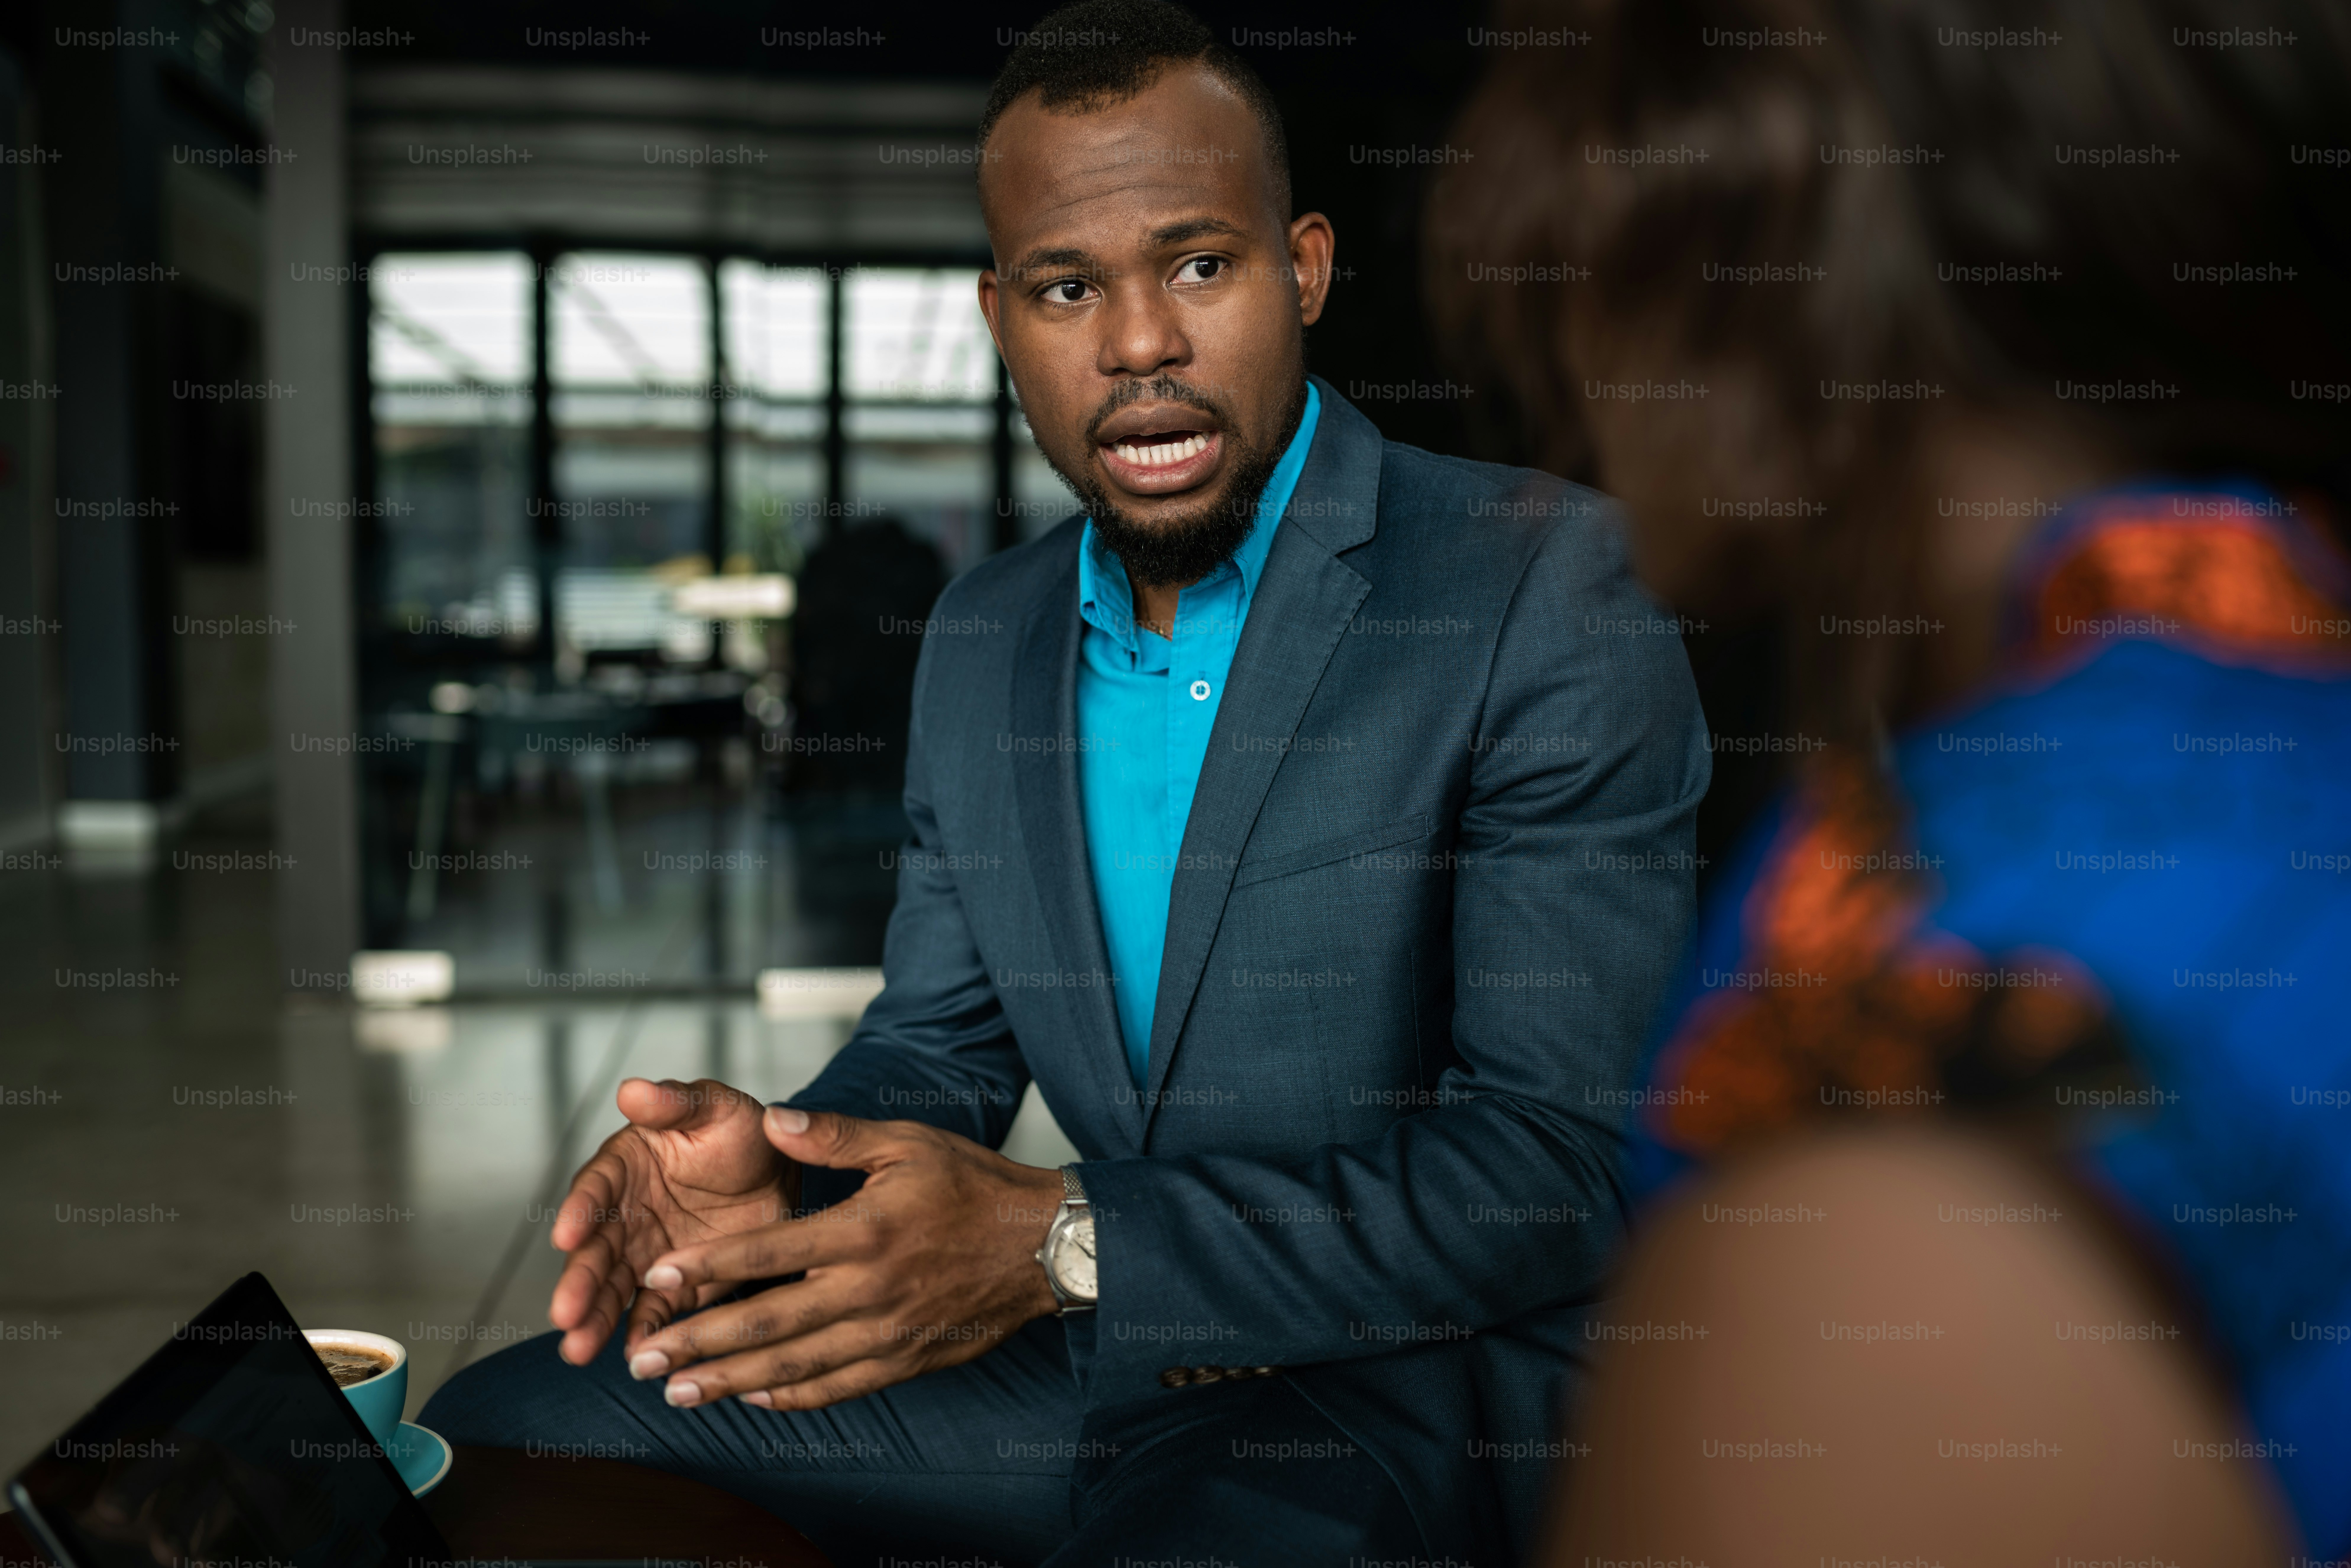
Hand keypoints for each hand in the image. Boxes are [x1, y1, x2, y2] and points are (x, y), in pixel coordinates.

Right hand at [546, 1077, 794, 1366]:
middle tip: (565, 1315)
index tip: (565, 1237)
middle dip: (578, 1282)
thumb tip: (632, 1089)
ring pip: (614, 1288)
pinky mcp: (678, 1284)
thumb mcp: (717, 1108)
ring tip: (578, 1350)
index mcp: (627, 1166)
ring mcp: (648, 1253)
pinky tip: (639, 1357)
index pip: (595, 1189)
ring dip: (595, 1318)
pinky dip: (646, 1334)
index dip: (579, 1212)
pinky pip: (656, 1312)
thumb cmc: (742, 1131)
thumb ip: (675, 1103)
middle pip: (596, 1250)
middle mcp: (626, 1214)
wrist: (783, 1173)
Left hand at [621, 1107, 1068, 1411]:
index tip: (657, 1277)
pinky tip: (754, 1398)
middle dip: (697, 1343)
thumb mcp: (906, 1143)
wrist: (1041, 1244)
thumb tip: (773, 1119)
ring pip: (793, 1365)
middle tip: (643, 1359)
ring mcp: (886, 1331)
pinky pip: (838, 1386)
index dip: (708, 1266)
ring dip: (730, 1381)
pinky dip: (792, 1397)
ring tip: (679, 1391)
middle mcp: (869, 1288)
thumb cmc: (972, 1185)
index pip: (768, 1251)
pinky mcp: (905, 1359)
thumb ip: (834, 1136)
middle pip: (767, 1321)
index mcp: (863, 1230)